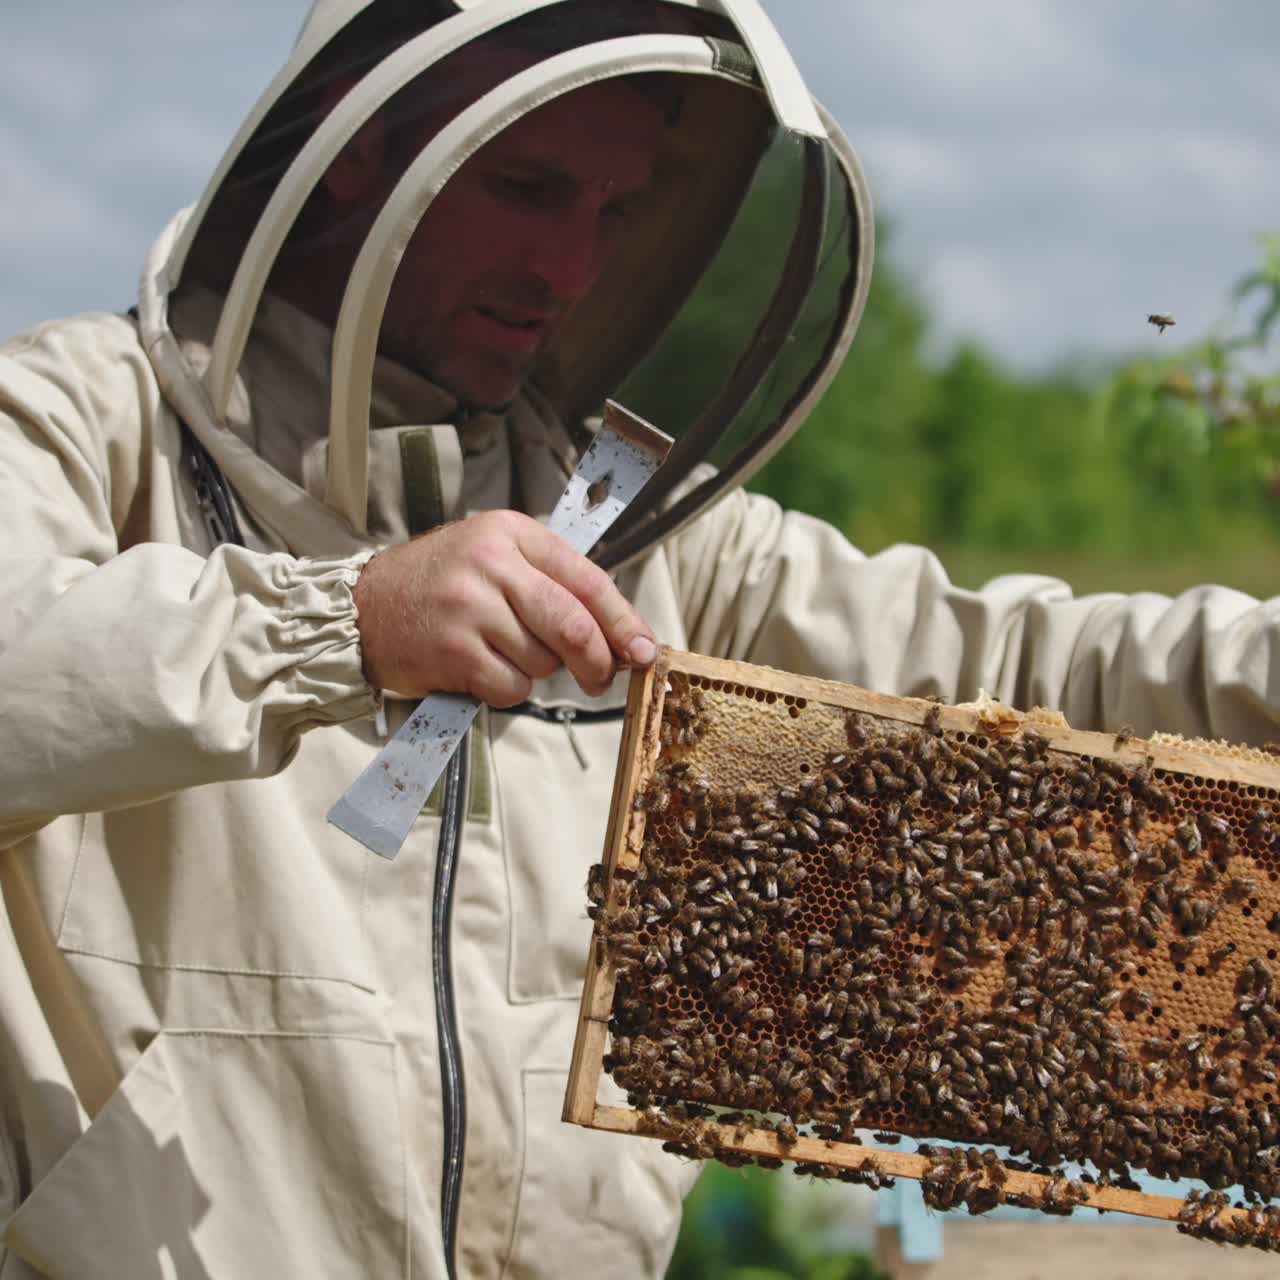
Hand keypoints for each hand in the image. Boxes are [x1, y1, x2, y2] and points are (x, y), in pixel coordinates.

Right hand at [352, 510, 657, 703]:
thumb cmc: (439, 586)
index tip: (645, 650)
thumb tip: (620, 639)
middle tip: (599, 679)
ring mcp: (470, 607)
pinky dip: (508, 690)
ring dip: (537, 671)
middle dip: (597, 662)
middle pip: (573, 625)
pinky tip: (481, 670)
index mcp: (513, 533)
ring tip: (502, 653)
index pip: (589, 580)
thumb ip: (555, 587)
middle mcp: (492, 564)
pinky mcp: (453, 651)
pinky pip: (512, 687)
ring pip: (543, 661)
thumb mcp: (496, 559)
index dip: (624, 622)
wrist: (362, 607)